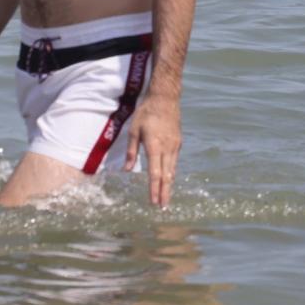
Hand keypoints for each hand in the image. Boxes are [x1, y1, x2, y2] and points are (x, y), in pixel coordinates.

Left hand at [126, 92, 181, 207]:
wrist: (165, 98)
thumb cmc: (146, 112)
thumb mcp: (134, 130)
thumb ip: (131, 152)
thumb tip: (126, 170)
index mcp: (155, 146)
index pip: (155, 173)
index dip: (154, 189)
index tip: (154, 202)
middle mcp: (167, 148)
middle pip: (167, 175)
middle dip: (165, 192)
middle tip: (163, 207)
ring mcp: (175, 145)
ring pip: (172, 169)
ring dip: (169, 184)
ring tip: (166, 197)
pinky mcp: (178, 142)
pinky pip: (174, 161)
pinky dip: (171, 172)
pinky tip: (169, 178)